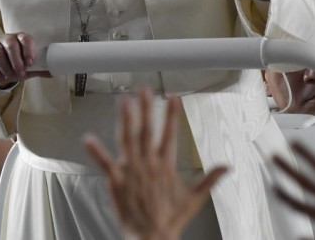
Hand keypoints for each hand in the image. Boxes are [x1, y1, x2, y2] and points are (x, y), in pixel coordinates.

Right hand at [0, 32, 44, 84]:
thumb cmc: (15, 63)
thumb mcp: (27, 66)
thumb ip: (38, 68)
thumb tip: (53, 73)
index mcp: (20, 38)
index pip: (25, 38)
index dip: (28, 49)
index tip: (31, 62)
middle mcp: (6, 38)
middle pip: (10, 44)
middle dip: (16, 60)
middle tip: (20, 72)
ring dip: (5, 67)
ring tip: (10, 77)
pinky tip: (0, 77)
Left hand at [84, 89, 227, 239]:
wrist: (154, 238)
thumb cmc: (172, 219)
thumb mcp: (195, 198)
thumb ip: (210, 180)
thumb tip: (226, 167)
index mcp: (166, 165)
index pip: (170, 134)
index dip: (172, 114)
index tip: (173, 97)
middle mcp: (149, 164)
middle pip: (147, 130)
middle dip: (146, 108)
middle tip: (144, 90)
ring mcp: (132, 171)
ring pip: (128, 139)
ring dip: (125, 120)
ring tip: (123, 102)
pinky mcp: (117, 180)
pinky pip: (105, 163)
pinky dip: (96, 151)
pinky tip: (87, 138)